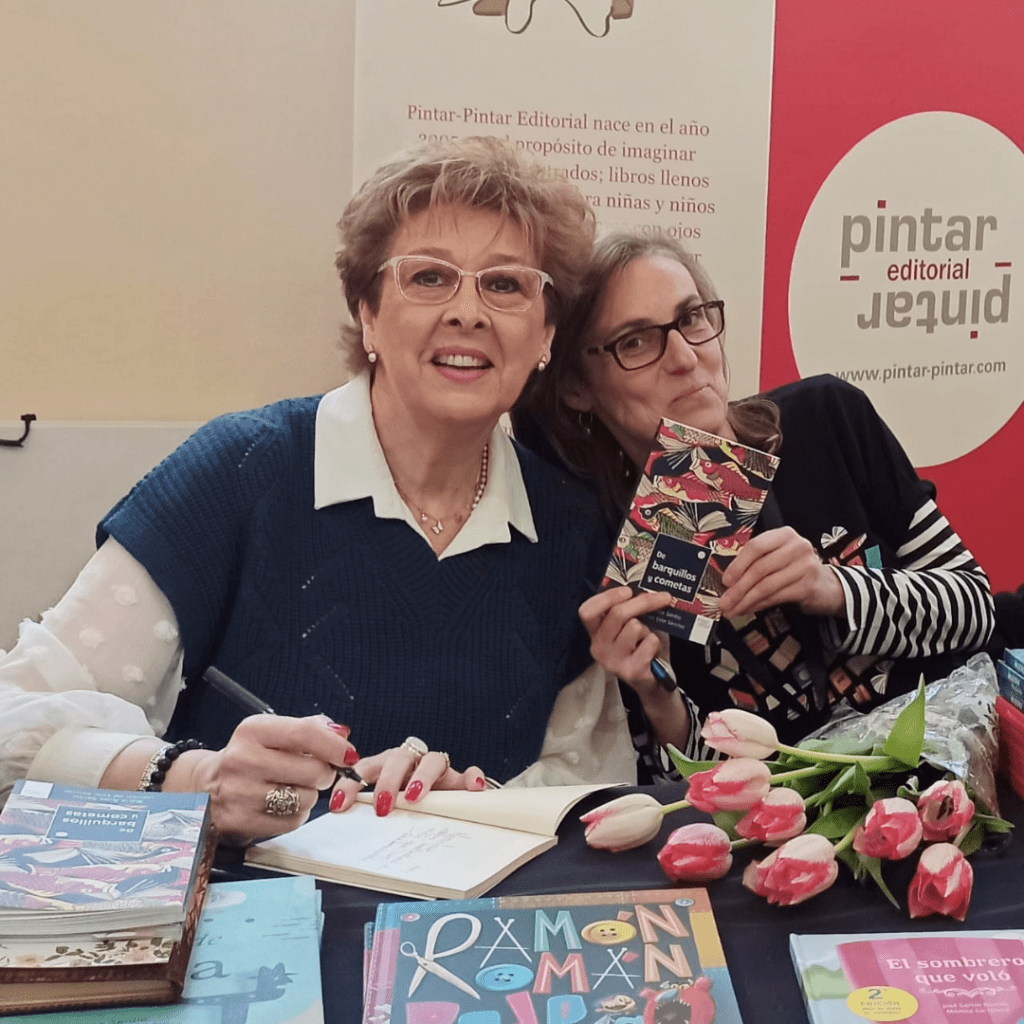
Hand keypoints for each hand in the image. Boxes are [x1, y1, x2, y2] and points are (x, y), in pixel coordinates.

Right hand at [175, 714, 357, 845]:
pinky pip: (292, 822)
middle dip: (324, 773)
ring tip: (292, 787)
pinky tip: (282, 805)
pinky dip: (296, 814)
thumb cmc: (250, 757)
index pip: (305, 734)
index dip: (335, 746)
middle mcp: (243, 760)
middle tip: (315, 772)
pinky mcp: (241, 822)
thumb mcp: (272, 733)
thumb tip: (342, 733)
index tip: (349, 754)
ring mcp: (240, 794)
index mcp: (252, 731)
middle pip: (314, 771)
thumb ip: (310, 729)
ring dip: (310, 795)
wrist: (205, 787)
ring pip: (307, 798)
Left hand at [329, 744, 486, 815]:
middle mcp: (410, 763)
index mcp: (385, 766)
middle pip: (398, 758)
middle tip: (383, 806)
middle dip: (388, 781)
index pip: (364, 768)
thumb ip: (366, 809)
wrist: (438, 802)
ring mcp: (436, 770)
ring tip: (415, 796)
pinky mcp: (459, 780)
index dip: (350, 784)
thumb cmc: (401, 804)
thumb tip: (343, 820)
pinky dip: (471, 777)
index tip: (339, 805)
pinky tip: (472, 788)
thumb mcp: (382, 804)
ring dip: (422, 777)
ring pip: (432, 760)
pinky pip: (468, 773)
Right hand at [578, 586, 672, 690]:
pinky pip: (649, 642)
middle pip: (618, 614)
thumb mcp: (632, 625)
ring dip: (648, 629)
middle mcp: (599, 648)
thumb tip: (645, 589)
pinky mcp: (630, 672)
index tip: (628, 591)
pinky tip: (652, 652)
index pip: (588, 611)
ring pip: (635, 627)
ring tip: (647, 639)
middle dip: (643, 602)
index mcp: (595, 633)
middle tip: (662, 597)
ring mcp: (612, 662)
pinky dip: (656, 643)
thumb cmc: (643, 648)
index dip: (607, 597)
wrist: (655, 682)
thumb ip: (632, 610)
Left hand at [718, 527, 844, 618]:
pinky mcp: (808, 586)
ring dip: (745, 600)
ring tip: (733, 609)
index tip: (725, 580)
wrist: (825, 584)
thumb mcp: (775, 557)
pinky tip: (749, 609)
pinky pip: (776, 597)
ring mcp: (805, 566)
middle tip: (725, 601)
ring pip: (766, 585)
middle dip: (738, 588)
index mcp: (784, 535)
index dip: (737, 565)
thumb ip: (754, 563)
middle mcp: (797, 547)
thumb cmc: (794, 568)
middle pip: (760, 568)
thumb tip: (728, 582)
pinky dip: (758, 605)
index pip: (755, 547)